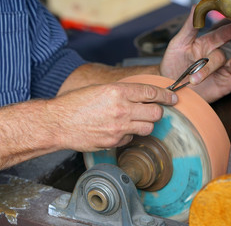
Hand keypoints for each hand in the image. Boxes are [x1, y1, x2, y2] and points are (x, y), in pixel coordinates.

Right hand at [47, 83, 176, 151]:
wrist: (58, 123)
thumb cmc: (74, 104)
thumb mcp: (99, 89)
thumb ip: (120, 92)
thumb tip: (138, 95)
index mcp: (117, 91)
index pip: (151, 92)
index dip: (165, 95)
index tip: (172, 97)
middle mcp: (121, 109)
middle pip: (156, 112)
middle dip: (158, 111)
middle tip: (154, 110)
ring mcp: (119, 127)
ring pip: (148, 127)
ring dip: (145, 124)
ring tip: (135, 121)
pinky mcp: (114, 142)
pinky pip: (131, 139)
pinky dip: (129, 135)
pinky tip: (118, 130)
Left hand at [160, 6, 230, 102]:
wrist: (170, 86)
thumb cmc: (172, 64)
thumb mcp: (178, 43)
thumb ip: (189, 27)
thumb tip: (195, 8)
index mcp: (206, 44)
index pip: (220, 35)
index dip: (228, 31)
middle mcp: (215, 56)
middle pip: (221, 55)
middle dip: (208, 66)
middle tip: (194, 77)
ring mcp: (221, 69)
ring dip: (226, 69)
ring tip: (210, 78)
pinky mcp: (226, 83)